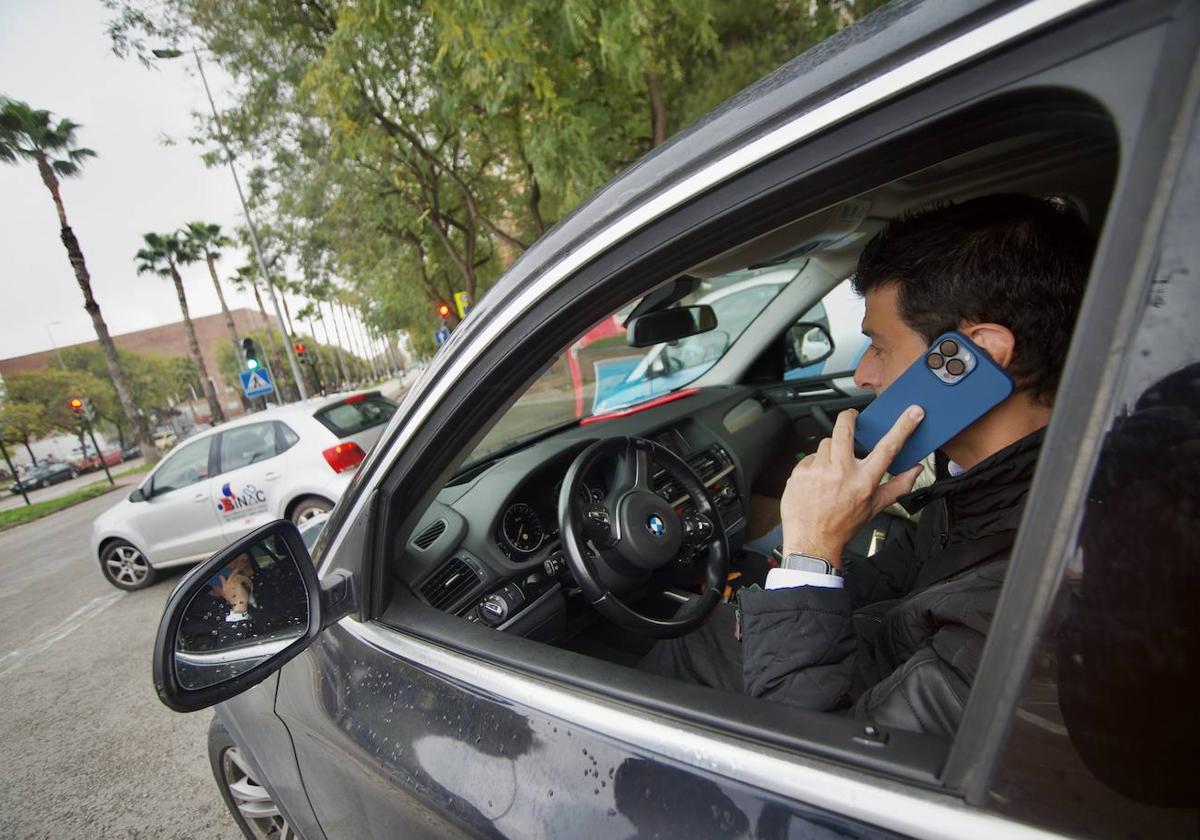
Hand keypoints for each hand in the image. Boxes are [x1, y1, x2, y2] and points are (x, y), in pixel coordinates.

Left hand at [780, 406, 925, 567]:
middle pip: (845, 429)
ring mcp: (818, 470)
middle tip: (851, 417)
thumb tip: (916, 469)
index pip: (888, 447)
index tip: (913, 412)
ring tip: (831, 470)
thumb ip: (898, 485)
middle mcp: (841, 472)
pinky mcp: (800, 472)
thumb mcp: (875, 507)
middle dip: (849, 417)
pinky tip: (817, 481)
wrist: (812, 541)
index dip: (903, 427)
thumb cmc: (843, 525)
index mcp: (864, 480)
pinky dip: (815, 465)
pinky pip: (810, 457)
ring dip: (831, 451)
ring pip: (826, 443)